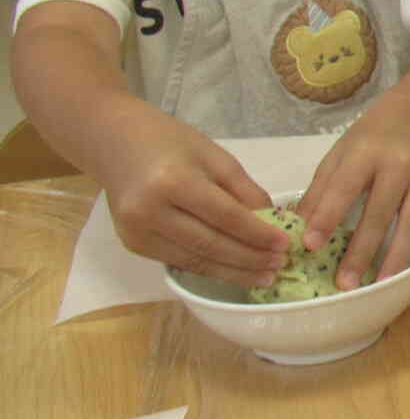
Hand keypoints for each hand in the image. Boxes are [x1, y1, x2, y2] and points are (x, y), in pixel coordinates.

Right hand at [98, 107, 291, 286]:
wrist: (115, 143)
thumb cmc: (170, 142)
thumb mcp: (215, 156)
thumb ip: (244, 190)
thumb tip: (274, 224)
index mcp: (173, 182)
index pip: (225, 217)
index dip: (258, 234)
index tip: (286, 245)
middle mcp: (149, 212)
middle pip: (210, 245)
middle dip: (250, 259)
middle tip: (280, 265)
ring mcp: (137, 232)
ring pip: (195, 260)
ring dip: (233, 272)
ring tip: (264, 276)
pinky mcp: (133, 245)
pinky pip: (180, 261)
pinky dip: (210, 268)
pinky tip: (235, 271)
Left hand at [296, 101, 409, 288]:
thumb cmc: (372, 135)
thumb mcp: (341, 152)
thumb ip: (322, 188)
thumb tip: (301, 225)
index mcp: (366, 153)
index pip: (343, 189)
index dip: (326, 217)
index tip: (310, 245)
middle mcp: (398, 163)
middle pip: (379, 212)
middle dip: (361, 249)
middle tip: (346, 281)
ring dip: (400, 252)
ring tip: (384, 281)